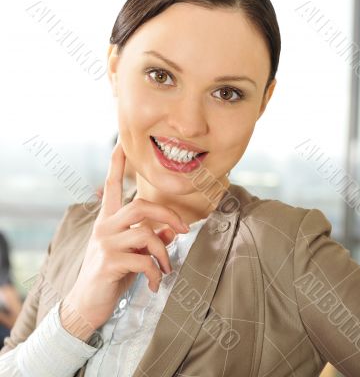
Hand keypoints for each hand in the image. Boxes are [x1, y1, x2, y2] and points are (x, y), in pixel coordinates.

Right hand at [60, 141, 189, 338]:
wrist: (86, 304)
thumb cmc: (111, 273)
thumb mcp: (132, 253)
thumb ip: (150, 239)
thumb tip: (172, 232)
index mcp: (108, 219)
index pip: (111, 185)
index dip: (116, 164)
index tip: (121, 143)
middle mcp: (105, 226)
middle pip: (141, 205)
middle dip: (168, 214)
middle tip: (184, 230)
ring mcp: (105, 243)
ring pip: (146, 233)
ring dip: (163, 253)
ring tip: (166, 269)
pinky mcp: (108, 263)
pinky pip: (143, 261)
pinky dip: (156, 273)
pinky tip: (156, 284)